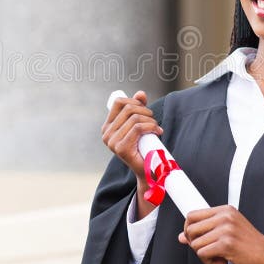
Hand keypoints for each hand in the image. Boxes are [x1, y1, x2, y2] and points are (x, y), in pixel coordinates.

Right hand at [101, 90, 162, 218]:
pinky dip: (151, 127)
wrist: (147, 170)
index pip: (118, 102)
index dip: (134, 101)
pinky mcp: (121, 148)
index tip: (144, 109)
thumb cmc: (143, 146)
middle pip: (128, 108)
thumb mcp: (140, 124)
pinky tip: (157, 132)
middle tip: (153, 120)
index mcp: (108, 127)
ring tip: (156, 128)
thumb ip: (138, 108)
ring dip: (150, 120)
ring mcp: (112, 142)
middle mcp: (106, 134)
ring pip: (135, 118)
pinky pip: (137, 128)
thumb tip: (141, 93)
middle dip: (145, 111)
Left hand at [178, 205, 263, 263]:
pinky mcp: (226, 244)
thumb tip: (182, 237)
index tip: (194, 238)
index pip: (192, 215)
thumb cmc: (249, 243)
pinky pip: (203, 254)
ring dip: (203, 254)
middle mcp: (224, 217)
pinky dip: (209, 262)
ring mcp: (225, 230)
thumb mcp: (228, 229)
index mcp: (224, 210)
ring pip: (195, 243)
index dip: (188, 229)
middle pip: (190, 228)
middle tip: (205, 249)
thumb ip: (206, 230)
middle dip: (193, 243)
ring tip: (217, 255)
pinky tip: (221, 261)